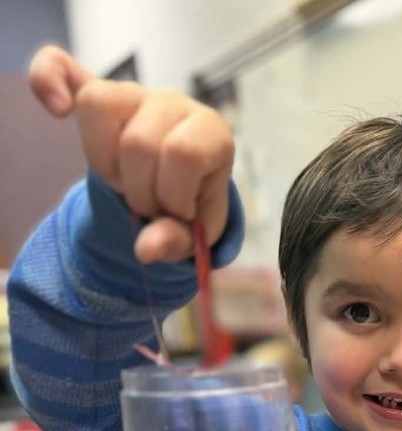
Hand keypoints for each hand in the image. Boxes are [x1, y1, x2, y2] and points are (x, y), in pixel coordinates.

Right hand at [28, 45, 234, 263]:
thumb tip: (144, 249)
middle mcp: (172, 103)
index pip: (182, 153)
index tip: (177, 211)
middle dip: (138, 190)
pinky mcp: (97, 94)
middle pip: (137, 141)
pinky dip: (49, 80)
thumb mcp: (195, 235)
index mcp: (209, 131)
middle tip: (149, 202)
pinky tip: (57, 108)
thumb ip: (176, 242)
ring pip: (98, 106)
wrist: (179, 189)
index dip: (172, 194)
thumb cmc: (190, 206)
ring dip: (104, 161)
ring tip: (122, 180)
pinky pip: (61, 67)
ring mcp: (133, 94)